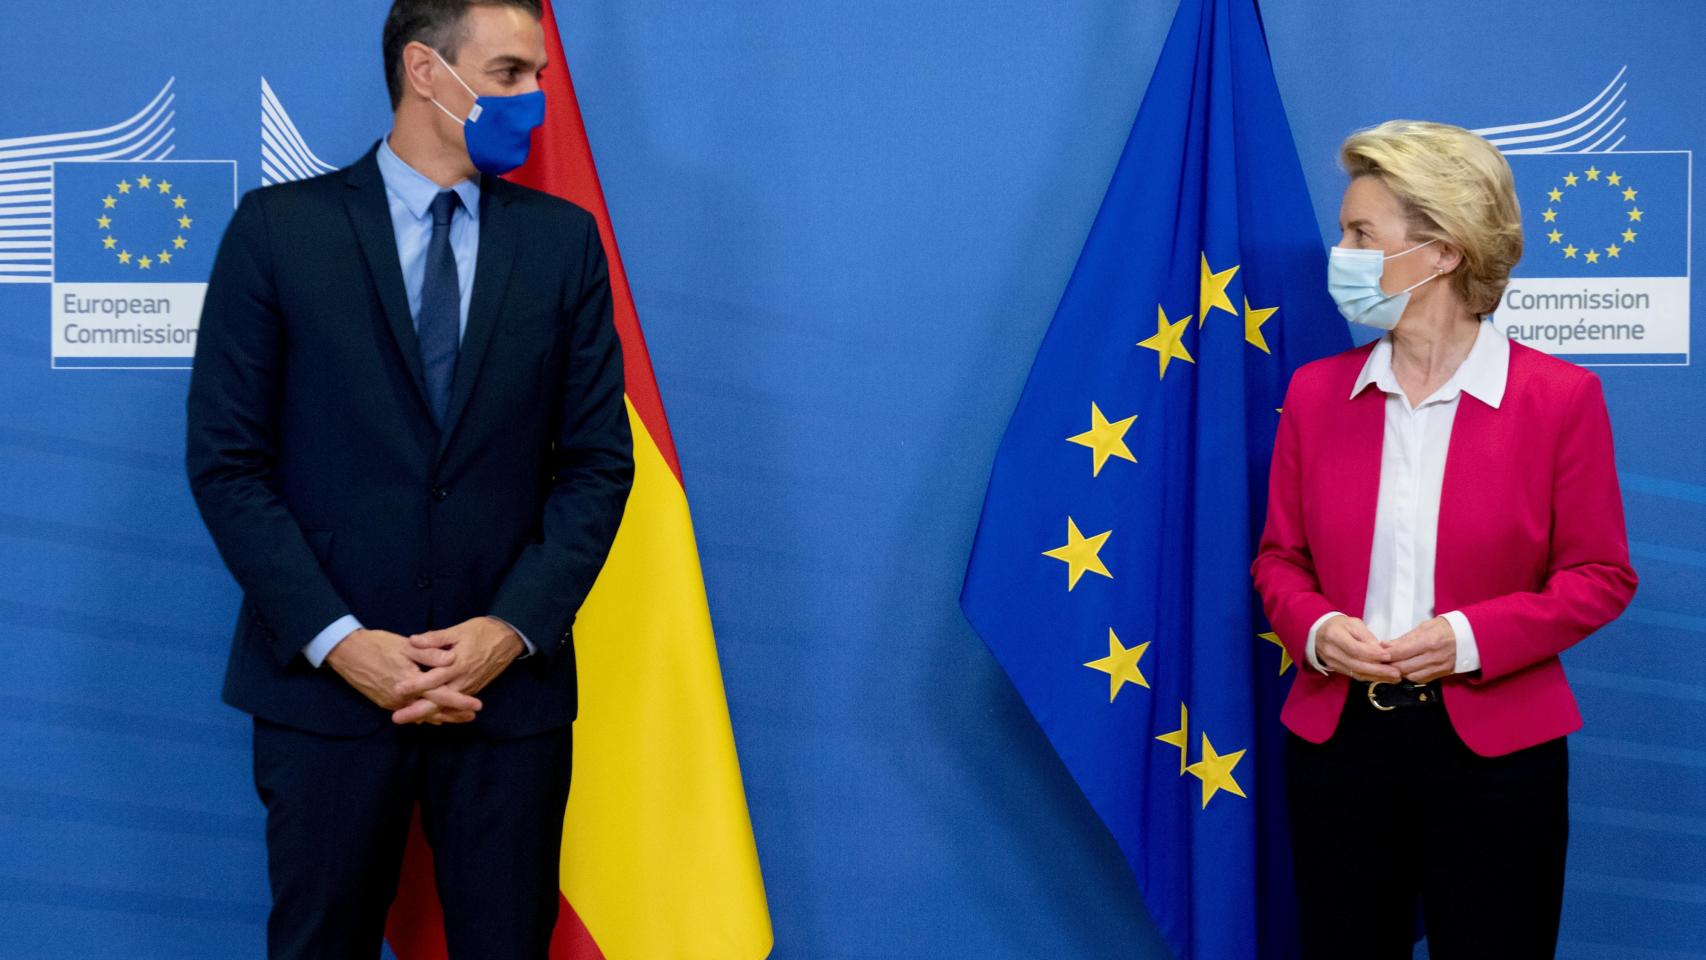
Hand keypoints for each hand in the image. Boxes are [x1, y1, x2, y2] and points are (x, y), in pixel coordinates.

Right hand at [326, 628, 483, 723]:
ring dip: (440, 716)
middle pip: (433, 711)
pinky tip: (432, 715)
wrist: (346, 652)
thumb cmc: (378, 645)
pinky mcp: (384, 702)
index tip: (477, 706)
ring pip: (421, 714)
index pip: (441, 696)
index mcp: (410, 681)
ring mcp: (392, 703)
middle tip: (472, 716)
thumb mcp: (406, 645)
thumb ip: (429, 654)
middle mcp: (402, 697)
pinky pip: (409, 712)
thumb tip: (451, 660)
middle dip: (453, 714)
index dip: (460, 702)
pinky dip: (423, 714)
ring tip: (458, 718)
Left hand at [391, 616, 524, 724]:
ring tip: (408, 720)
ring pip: (446, 706)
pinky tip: (428, 716)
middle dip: (417, 711)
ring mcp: (469, 687)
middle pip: (437, 701)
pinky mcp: (473, 689)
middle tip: (395, 718)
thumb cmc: (482, 632)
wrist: (508, 639)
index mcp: (457, 664)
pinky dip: (442, 712)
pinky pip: (455, 705)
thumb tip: (413, 640)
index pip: (433, 678)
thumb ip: (436, 638)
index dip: (415, 685)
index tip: (397, 689)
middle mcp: (463, 680)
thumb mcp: (459, 630)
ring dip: (427, 714)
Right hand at [1315, 615, 1401, 682]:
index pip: (1355, 648)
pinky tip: (1382, 677)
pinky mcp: (1336, 669)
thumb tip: (1380, 651)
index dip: (1372, 654)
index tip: (1387, 656)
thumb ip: (1367, 637)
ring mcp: (1332, 662)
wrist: (1319, 632)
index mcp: (1335, 635)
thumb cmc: (1338, 626)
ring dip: (1377, 677)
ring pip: (1356, 673)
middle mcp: (1331, 651)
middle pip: (1356, 665)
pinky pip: (1354, 675)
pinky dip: (1370, 678)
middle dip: (1378, 670)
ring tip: (1393, 677)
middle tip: (1396, 672)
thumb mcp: (1353, 624)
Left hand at [1384, 616, 1456, 682]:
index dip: (1386, 655)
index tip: (1378, 654)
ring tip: (1393, 664)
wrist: (1469, 637)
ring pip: (1410, 676)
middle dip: (1390, 665)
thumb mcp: (1424, 627)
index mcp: (1428, 641)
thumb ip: (1404, 638)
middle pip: (1403, 667)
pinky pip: (1421, 679)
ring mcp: (1438, 667)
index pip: (1401, 652)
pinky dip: (1410, 675)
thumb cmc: (1444, 628)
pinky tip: (1407, 669)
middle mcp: (1433, 657)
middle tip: (1382, 661)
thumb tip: (1385, 645)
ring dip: (1399, 672)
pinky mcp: (1441, 674)